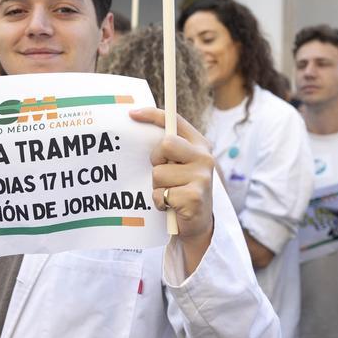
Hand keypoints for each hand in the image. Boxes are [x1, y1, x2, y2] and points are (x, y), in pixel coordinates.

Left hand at [129, 107, 215, 242]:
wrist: (199, 224)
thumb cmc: (183, 189)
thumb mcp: (181, 165)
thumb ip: (171, 149)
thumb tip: (140, 124)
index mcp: (201, 145)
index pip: (175, 121)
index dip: (153, 115)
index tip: (132, 114)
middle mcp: (205, 158)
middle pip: (166, 144)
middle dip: (157, 159)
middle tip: (162, 172)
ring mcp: (202, 177)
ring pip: (159, 173)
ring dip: (157, 187)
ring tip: (170, 193)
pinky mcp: (194, 197)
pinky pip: (160, 194)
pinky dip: (159, 202)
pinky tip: (172, 206)